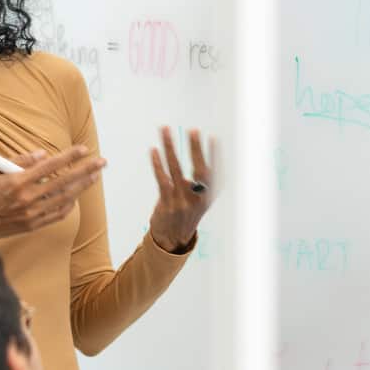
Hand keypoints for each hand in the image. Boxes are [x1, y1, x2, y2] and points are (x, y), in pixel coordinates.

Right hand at [0, 146, 105, 243]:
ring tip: (94, 176)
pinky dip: (69, 204)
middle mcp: (27, 199)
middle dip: (86, 170)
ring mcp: (31, 214)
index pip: (50, 166)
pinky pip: (57, 214)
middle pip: (64, 182)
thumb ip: (18, 160)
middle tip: (101, 162)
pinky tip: (76, 195)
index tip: (83, 149)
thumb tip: (43, 154)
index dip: (69, 156)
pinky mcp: (32, 225)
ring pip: (65, 198)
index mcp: (16, 182)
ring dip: (82, 186)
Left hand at [147, 128, 215, 253]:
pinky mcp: (166, 203)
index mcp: (209, 196)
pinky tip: (154, 150)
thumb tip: (198, 155)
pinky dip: (157, 163)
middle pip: (199, 170)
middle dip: (196, 149)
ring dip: (170, 147)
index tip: (214, 138)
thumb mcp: (200, 200)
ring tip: (165, 130)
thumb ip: (201, 182)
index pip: (214, 172)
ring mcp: (182, 201)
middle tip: (193, 130)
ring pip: (176, 169)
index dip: (215, 155)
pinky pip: (162, 179)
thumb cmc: (186, 213)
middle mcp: (198, 199)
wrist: (173, 239)